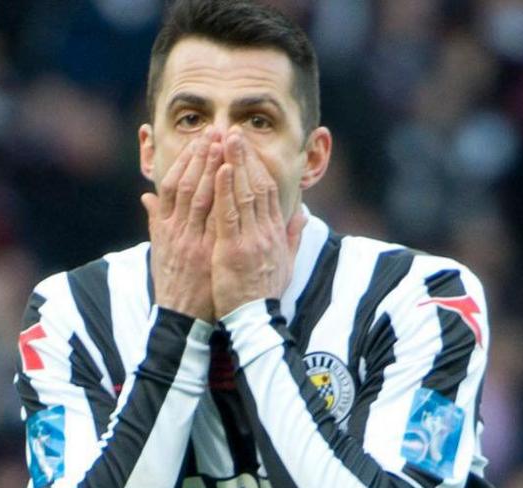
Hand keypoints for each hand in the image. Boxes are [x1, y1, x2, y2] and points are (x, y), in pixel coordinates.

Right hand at [141, 137, 219, 320]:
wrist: (179, 319)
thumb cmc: (173, 286)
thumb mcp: (158, 252)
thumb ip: (154, 221)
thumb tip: (145, 197)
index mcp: (164, 229)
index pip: (171, 186)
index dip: (185, 161)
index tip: (198, 140)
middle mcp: (174, 231)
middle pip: (184, 184)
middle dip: (200, 156)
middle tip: (214, 130)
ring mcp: (189, 241)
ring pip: (197, 195)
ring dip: (210, 167)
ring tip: (222, 142)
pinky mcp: (204, 253)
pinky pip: (213, 218)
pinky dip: (220, 194)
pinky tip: (228, 174)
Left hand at [210, 133, 300, 316]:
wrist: (255, 321)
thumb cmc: (264, 294)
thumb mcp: (286, 264)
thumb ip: (293, 237)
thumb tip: (303, 214)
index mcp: (276, 233)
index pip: (270, 191)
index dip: (258, 166)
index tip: (246, 147)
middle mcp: (266, 232)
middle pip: (258, 185)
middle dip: (246, 156)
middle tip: (234, 131)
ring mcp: (251, 240)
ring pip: (244, 194)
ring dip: (234, 164)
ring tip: (224, 140)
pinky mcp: (233, 251)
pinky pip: (229, 215)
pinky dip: (225, 191)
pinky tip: (220, 170)